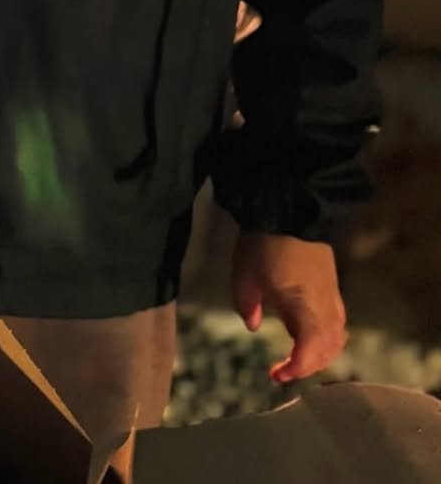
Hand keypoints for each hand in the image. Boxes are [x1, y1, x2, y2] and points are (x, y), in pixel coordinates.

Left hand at [232, 231, 347, 383]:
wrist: (289, 208)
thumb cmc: (263, 243)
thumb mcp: (244, 274)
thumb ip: (246, 305)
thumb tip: (253, 326)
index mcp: (303, 305)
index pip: (311, 349)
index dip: (297, 367)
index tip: (277, 374)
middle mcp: (324, 305)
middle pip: (327, 348)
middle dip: (307, 365)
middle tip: (282, 371)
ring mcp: (332, 295)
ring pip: (336, 336)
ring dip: (319, 353)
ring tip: (296, 358)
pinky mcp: (333, 286)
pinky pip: (338, 321)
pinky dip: (327, 337)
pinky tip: (309, 335)